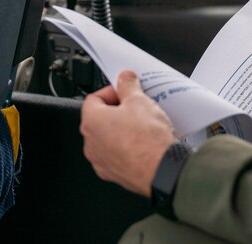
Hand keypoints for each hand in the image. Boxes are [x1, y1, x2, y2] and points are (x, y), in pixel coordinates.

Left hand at [80, 70, 177, 196]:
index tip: (126, 90)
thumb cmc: (147, 138)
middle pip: (100, 118)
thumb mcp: (139, 101)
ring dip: (122, 129)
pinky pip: (117, 154)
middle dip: (119, 109)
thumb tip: (124, 78)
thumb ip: (128, 86)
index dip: (112, 90)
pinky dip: (127, 146)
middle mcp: (91, 143)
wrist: (161, 168)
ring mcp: (101, 161)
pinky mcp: (113, 173)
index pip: (94, 98)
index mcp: (92, 122)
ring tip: (143, 124)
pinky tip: (144, 141)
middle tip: (137, 105)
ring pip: (109, 138)